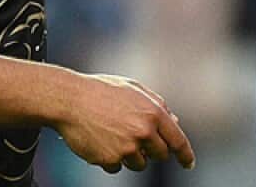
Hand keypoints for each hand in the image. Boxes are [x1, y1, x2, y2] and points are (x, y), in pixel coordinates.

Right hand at [57, 73, 195, 173]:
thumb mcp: (132, 88)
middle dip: (151, 150)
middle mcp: (143, 132)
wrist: (68, 100)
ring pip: (139, 164)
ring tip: (111, 134)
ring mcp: (127, 147)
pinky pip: (117, 167)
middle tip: (135, 139)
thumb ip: (156, 103)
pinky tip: (99, 140)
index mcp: (153, 112)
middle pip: (160, 155)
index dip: (185, 154)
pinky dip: (110, 158)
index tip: (187, 163)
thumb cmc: (99, 90)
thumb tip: (174, 121)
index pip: (178, 140)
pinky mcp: (110, 159)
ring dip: (130, 154)